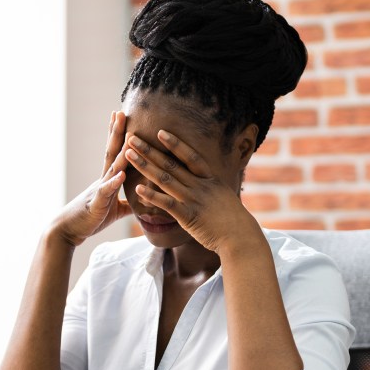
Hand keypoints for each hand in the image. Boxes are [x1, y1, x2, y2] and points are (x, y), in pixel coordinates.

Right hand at [53, 111, 130, 246]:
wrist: (67, 230)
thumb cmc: (89, 219)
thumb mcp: (113, 210)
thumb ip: (126, 203)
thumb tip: (141, 202)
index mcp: (107, 180)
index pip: (114, 153)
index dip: (118, 135)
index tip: (121, 116)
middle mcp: (102, 180)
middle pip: (111, 152)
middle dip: (117, 132)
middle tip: (121, 112)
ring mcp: (99, 190)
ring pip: (112, 168)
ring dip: (121, 152)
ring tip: (129, 136)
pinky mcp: (97, 204)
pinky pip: (106, 192)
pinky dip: (114, 182)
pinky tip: (122, 173)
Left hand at [124, 129, 260, 255]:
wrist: (241, 237)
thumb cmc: (232, 219)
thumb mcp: (222, 195)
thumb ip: (209, 186)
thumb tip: (203, 180)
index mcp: (209, 179)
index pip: (190, 157)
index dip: (175, 144)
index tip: (159, 132)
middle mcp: (200, 186)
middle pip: (170, 164)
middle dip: (149, 150)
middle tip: (132, 138)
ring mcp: (194, 199)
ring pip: (165, 179)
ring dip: (145, 166)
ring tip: (128, 155)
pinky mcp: (188, 216)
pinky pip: (167, 203)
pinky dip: (152, 195)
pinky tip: (137, 188)